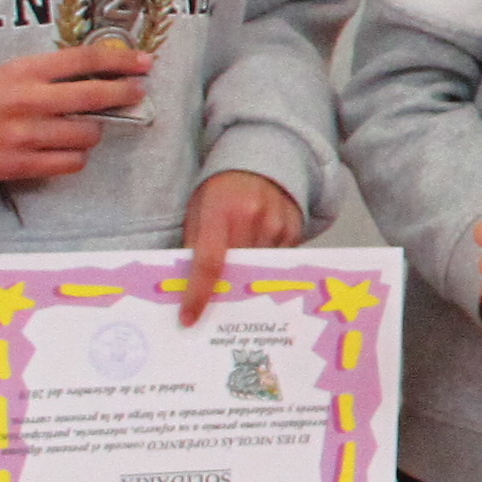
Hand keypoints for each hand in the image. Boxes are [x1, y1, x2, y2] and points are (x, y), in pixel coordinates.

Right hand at [0, 43, 147, 185]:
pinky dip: (76, 156)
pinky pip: (72, 162)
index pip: (84, 60)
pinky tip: (67, 148)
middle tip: (136, 92)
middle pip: (93, 97)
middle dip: (124, 94)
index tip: (144, 62)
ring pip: (87, 135)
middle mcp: (29, 101)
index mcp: (26, 72)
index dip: (120, 61)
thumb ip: (54, 72)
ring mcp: (26, 135)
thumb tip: (105, 73)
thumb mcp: (15, 71)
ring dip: (94, 131)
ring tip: (83, 126)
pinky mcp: (23, 164)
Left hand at [177, 168, 303, 322]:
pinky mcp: (294, 229)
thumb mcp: (198, 210)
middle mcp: (252, 217)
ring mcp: (277, 223)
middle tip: (215, 308)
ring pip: (258, 269)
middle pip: (237, 271)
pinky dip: (264, 265)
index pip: (208, 262)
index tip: (189, 319)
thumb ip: (194, 243)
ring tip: (240, 274)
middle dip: (226, 290)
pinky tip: (258, 253)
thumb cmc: (220, 191)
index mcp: (219, 211)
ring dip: (247, 277)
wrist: (258, 162)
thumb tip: (187, 286)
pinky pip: (277, 261)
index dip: (198, 294)